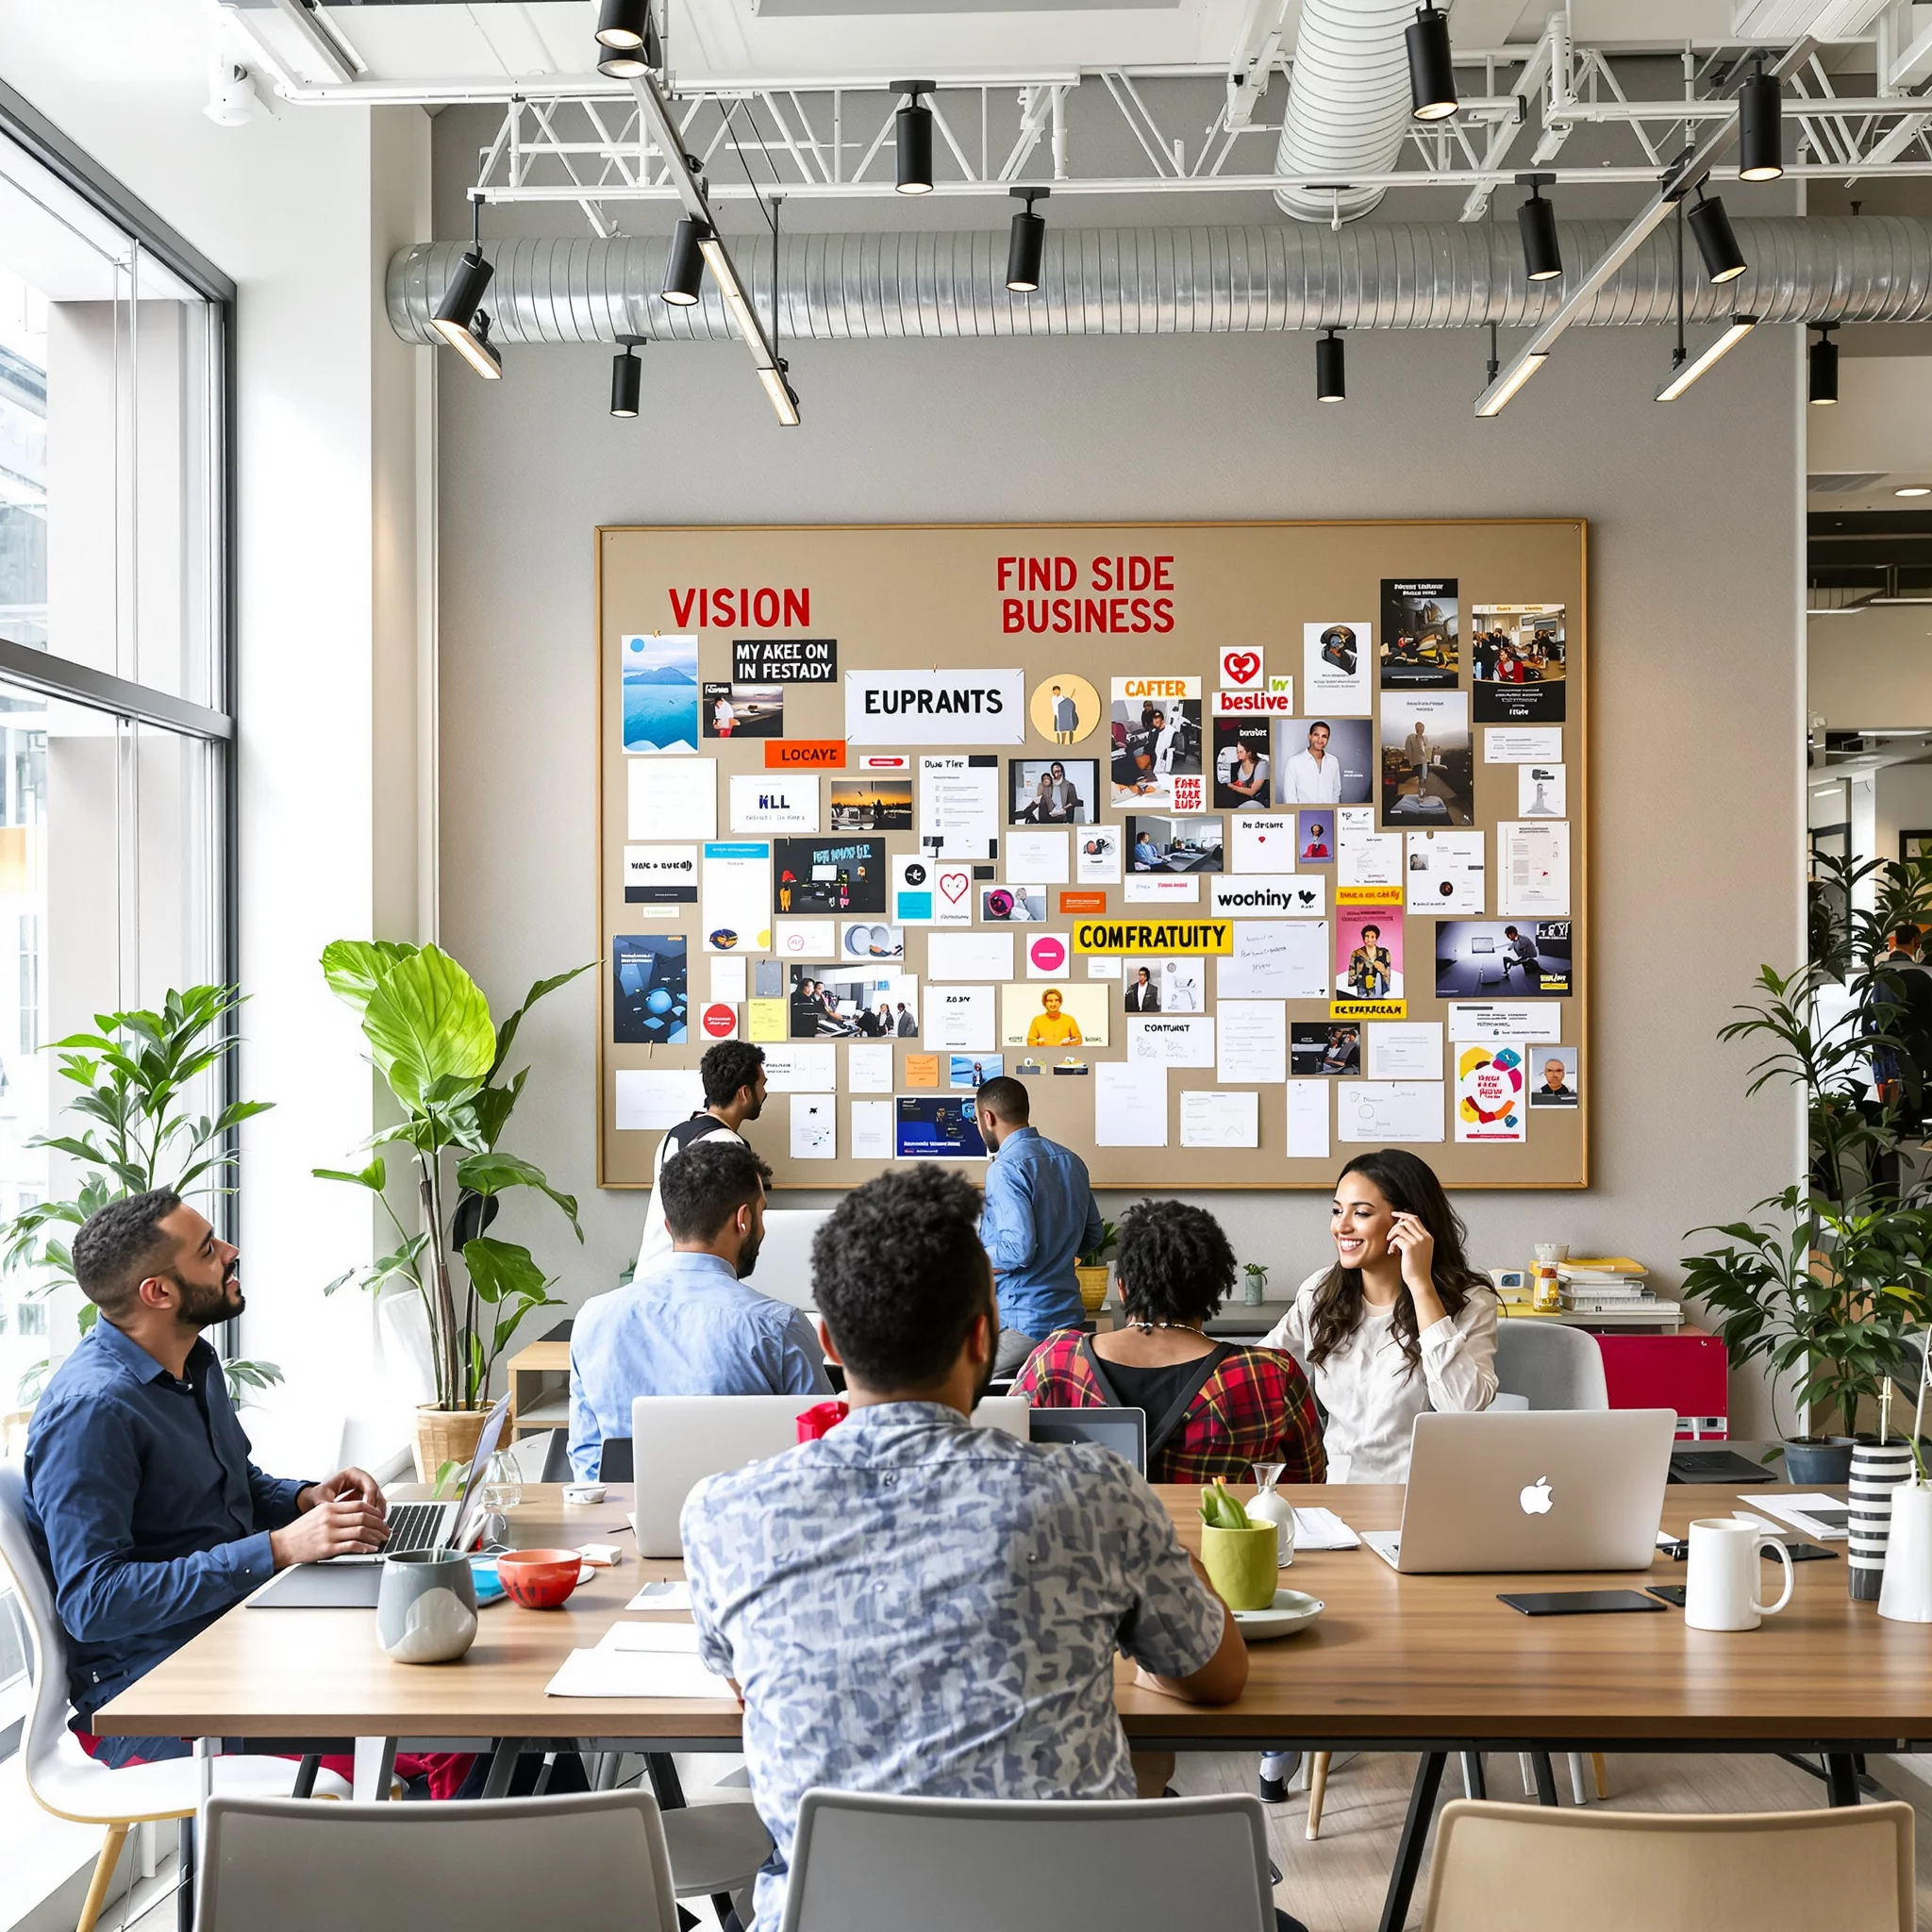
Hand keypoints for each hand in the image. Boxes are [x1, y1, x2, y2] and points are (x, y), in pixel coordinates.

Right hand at [270, 1494, 389, 1568]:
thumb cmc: (300, 1531)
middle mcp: (330, 1518)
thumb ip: (336, 1512)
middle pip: (364, 1517)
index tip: (382, 1517)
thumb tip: (358, 1515)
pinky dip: (365, 1547)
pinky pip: (351, 1545)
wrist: (282, 1545)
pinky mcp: (327, 1548)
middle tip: (386, 1530)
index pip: (359, 1505)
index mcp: (329, 1508)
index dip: (375, 1512)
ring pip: (361, 1531)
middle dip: (379, 1524)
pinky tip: (370, 1549)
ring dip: (375, 1536)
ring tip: (381, 1540)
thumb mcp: (318, 1514)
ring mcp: (329, 1533)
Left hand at [300, 1467, 386, 1516]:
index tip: (367, 1510)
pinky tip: (372, 1525)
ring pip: (377, 1499)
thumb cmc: (316, 1496)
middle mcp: (359, 1480)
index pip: (368, 1484)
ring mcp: (363, 1489)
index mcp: (352, 1473)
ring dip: (377, 1512)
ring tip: (376, 1523)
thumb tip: (338, 1514)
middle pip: (376, 1491)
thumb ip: (331, 1505)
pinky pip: (373, 1506)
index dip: (370, 1497)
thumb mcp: (321, 1498)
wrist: (311, 1502)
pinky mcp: (363, 1499)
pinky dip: (374, 1515)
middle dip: (377, 1506)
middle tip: (376, 1518)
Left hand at [1387, 1211, 1436, 1298]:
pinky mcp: (1410, 1247)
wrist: (1420, 1281)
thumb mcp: (1420, 1251)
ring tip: (1390, 1244)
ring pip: (1400, 1227)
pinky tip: (1392, 1251)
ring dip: (1392, 1234)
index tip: (1395, 1214)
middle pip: (1408, 1220)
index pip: (1416, 1219)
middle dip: (1396, 1221)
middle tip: (1389, 1226)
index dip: (1404, 1215)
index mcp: (1428, 1237)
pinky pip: (1396, 1238)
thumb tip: (1402, 1229)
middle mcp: (1424, 1237)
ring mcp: (1418, 1241)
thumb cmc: (1417, 1268)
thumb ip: (1415, 1240)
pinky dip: (1392, 1243)